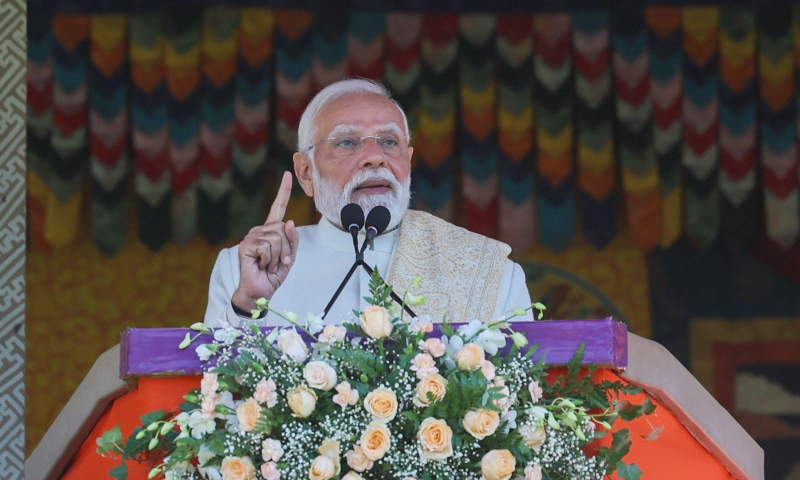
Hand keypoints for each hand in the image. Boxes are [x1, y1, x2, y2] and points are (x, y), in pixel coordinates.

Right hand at [232, 171, 299, 310]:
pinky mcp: (246, 245)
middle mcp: (260, 230)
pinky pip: (268, 246)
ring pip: (277, 238)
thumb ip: (293, 240)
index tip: (287, 173)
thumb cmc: (274, 274)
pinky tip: (262, 265)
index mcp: (271, 230)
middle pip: (283, 228)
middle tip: (278, 263)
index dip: (283, 191)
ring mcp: (252, 236)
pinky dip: (270, 260)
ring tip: (270, 265)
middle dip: (287, 249)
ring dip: (278, 256)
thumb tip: (288, 221)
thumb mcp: (290, 257)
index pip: (278, 207)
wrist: (261, 292)